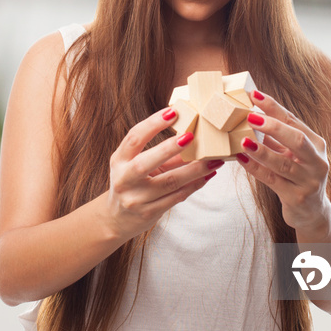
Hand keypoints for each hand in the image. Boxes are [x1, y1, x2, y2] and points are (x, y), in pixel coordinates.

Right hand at [106, 108, 222, 241]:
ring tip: (214, 159)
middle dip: (170, 148)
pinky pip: (177, 197)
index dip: (153, 124)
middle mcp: (124, 180)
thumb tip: (190, 137)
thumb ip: (159, 153)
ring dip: (195, 170)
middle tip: (191, 135)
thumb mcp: (136, 165)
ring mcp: (136, 199)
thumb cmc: (130, 183)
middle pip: (146, 163)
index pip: (134, 138)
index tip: (173, 111)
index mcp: (119, 160)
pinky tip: (207, 175)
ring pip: (170, 182)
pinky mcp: (149, 213)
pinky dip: (195, 185)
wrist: (117, 219)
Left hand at [236, 90, 330, 235]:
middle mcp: (317, 161)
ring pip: (283, 163)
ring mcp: (309, 181)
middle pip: (297, 139)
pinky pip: (272, 180)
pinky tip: (241, 159)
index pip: (294, 121)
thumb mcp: (290, 154)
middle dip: (273, 126)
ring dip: (261, 150)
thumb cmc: (297, 176)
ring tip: (242, 140)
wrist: (312, 213)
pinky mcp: (297, 197)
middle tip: (250, 117)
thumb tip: (249, 113)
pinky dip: (256, 169)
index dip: (273, 107)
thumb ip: (275, 137)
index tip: (254, 95)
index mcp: (316, 144)